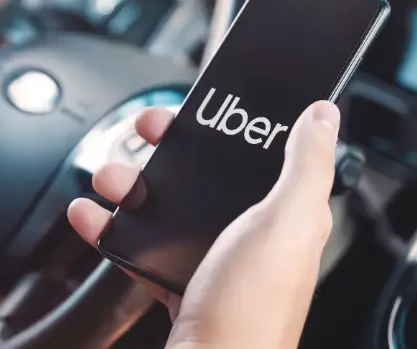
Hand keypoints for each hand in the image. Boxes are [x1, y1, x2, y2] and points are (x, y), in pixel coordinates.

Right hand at [68, 101, 339, 347]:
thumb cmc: (252, 311)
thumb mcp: (286, 223)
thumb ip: (307, 164)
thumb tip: (325, 114)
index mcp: (286, 216)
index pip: (265, 153)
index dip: (235, 125)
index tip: (205, 105)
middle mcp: (252, 235)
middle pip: (208, 174)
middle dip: (170, 147)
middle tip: (146, 131)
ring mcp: (213, 259)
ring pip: (169, 205)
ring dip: (133, 184)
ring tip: (110, 177)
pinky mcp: (180, 282)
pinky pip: (142, 245)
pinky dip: (112, 228)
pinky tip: (92, 215)